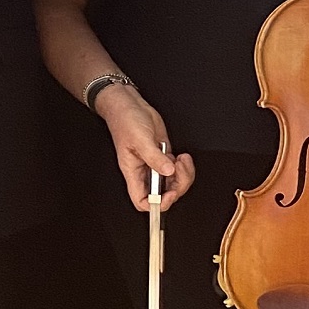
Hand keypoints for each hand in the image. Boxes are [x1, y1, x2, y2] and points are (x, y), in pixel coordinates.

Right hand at [95, 86, 194, 211]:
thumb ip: (155, 157)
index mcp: (133, 172)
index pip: (143, 201)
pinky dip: (183, 166)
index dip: (157, 203)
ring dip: (183, 175)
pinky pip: (176, 169)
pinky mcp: (163, 154)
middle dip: (177, 186)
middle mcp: (144, 171)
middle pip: (163, 194)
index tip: (169, 194)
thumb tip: (169, 172)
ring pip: (172, 182)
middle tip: (180, 171)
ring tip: (183, 160)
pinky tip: (182, 156)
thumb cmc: (125, 120)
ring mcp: (155, 163)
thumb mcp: (140, 140)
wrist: (129, 104)